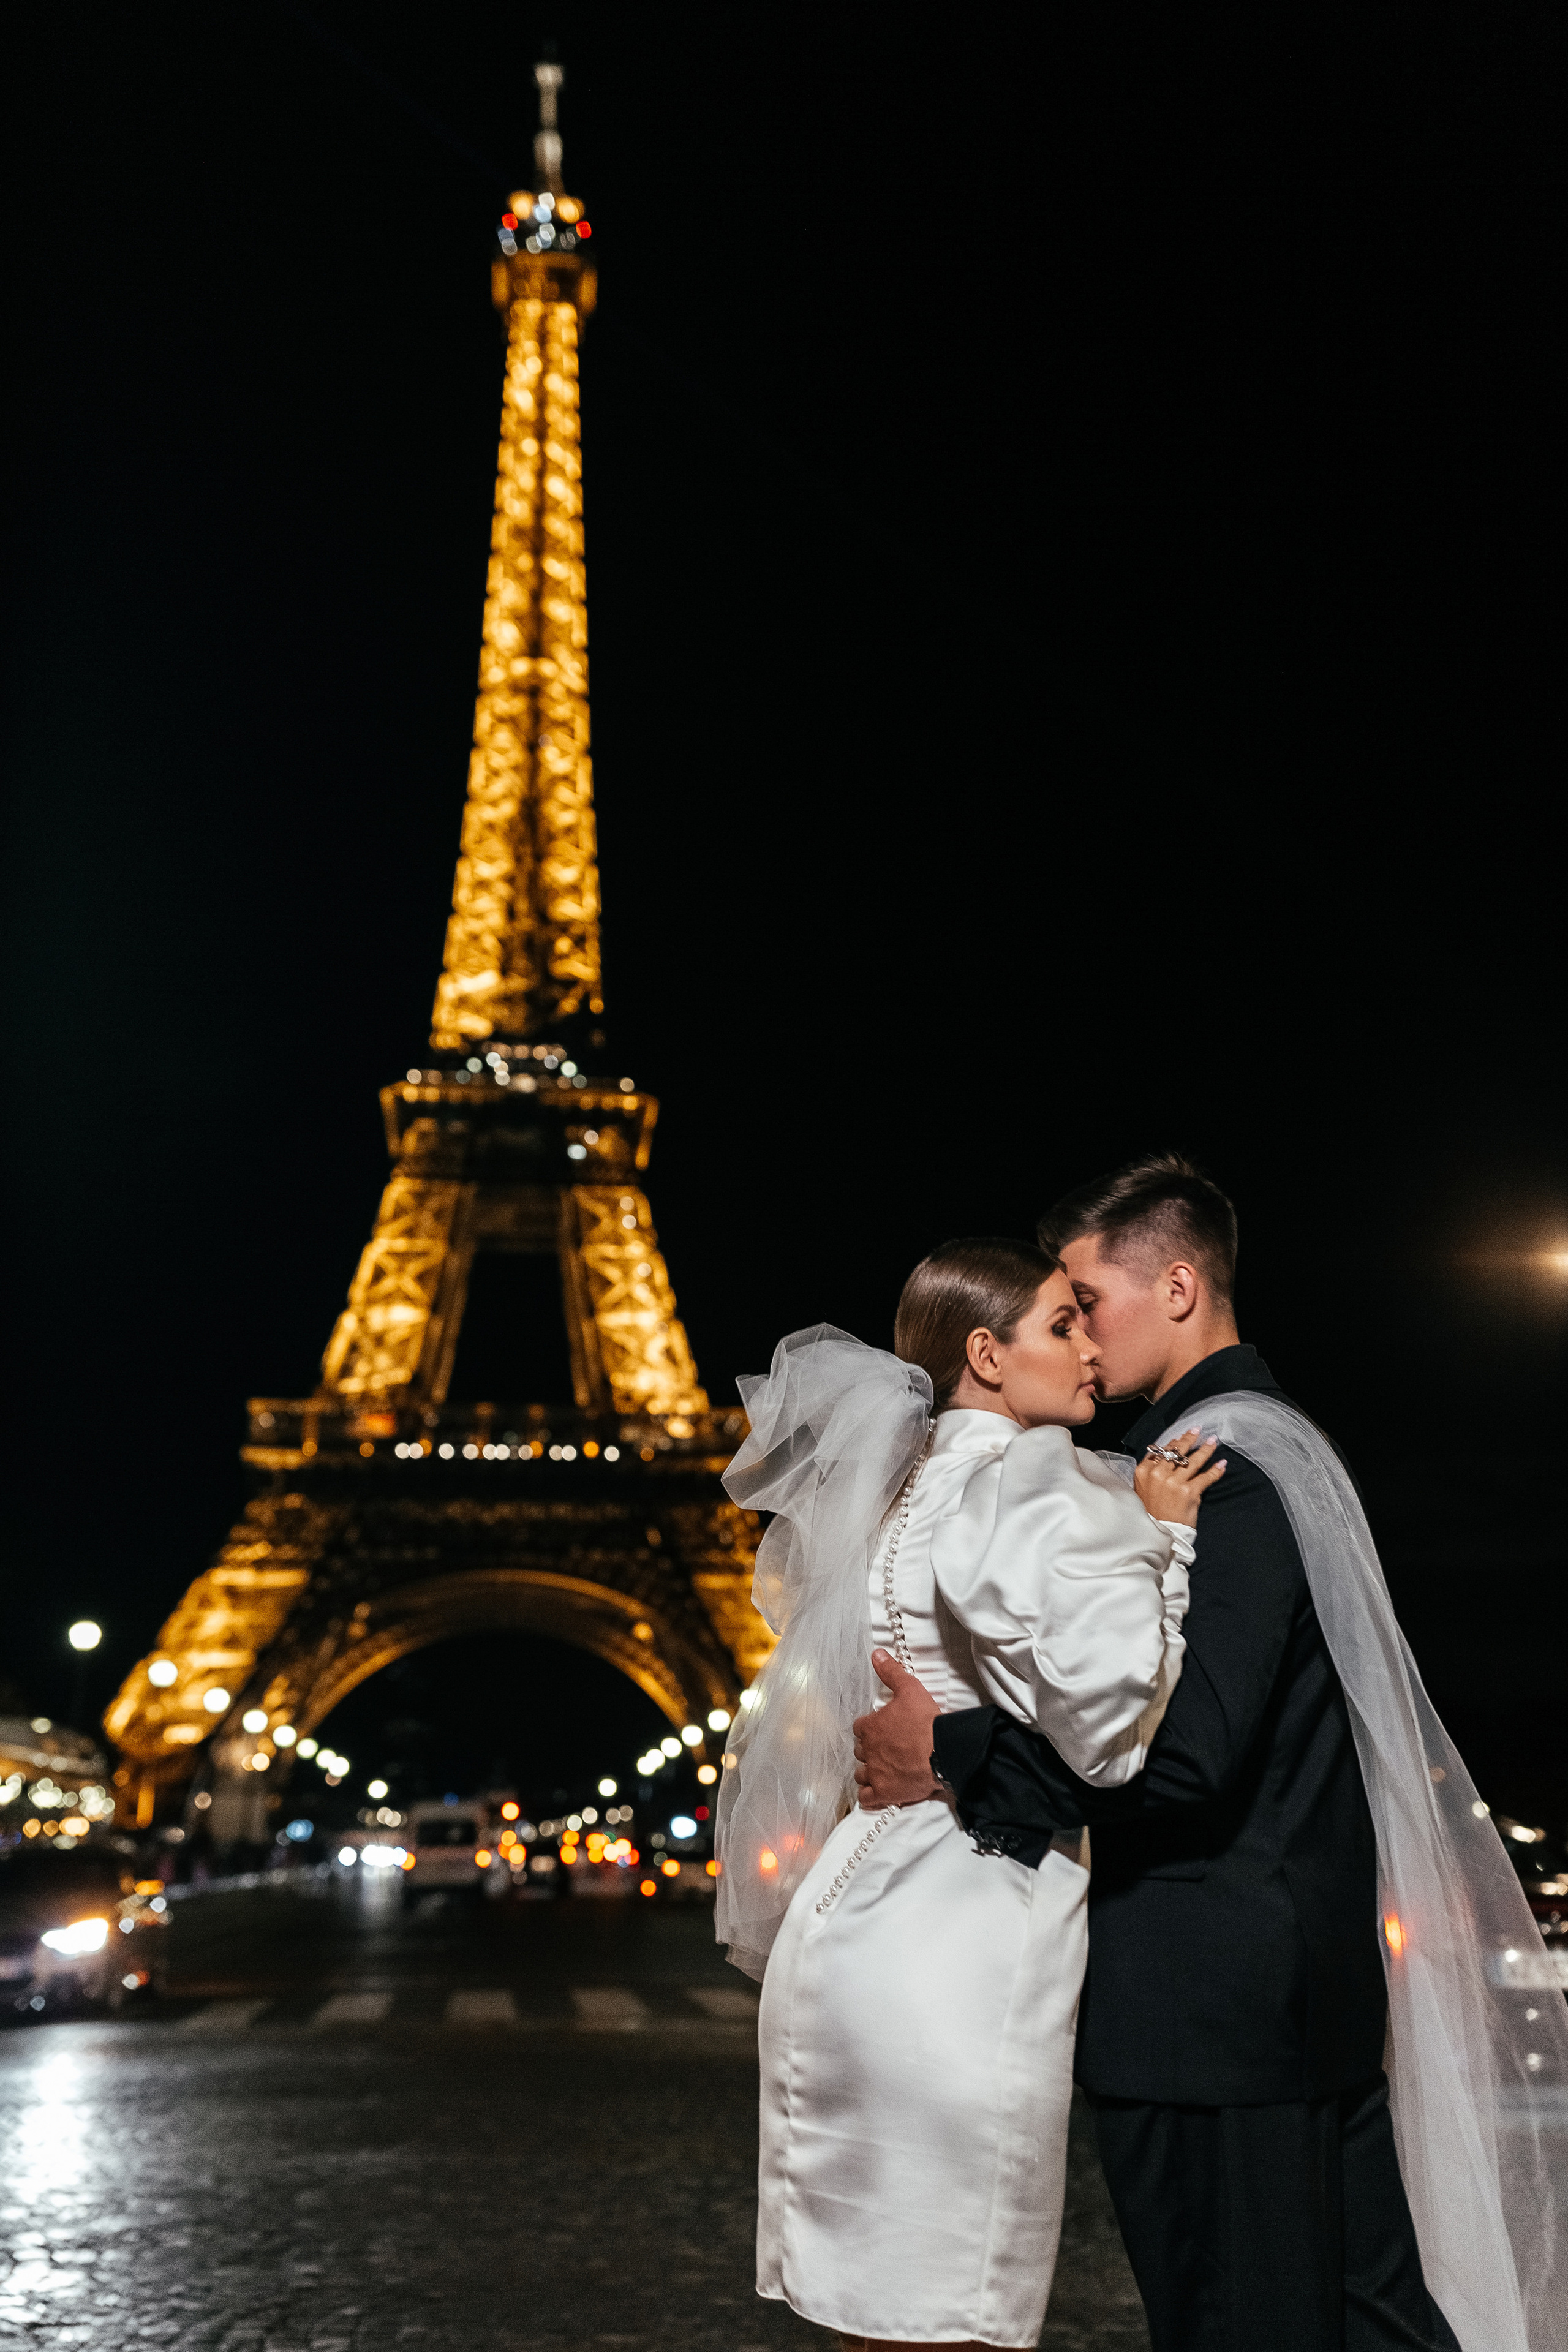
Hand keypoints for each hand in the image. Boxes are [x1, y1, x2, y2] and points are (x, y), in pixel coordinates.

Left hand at [851, 1651, 941, 1808]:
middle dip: (869, 1750)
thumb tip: (877, 1654)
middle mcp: (868, 1751)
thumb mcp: (909, 1689)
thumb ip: (891, 1672)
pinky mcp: (884, 1793)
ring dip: (868, 1771)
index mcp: (871, 1727)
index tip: (881, 1730)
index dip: (869, 1728)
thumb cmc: (926, 1721)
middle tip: (886, 1749)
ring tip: (882, 1769)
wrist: (943, 1752)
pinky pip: (866, 1798)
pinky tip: (877, 1791)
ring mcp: (875, 1773)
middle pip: (859, 1751)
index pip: (859, 1728)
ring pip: (861, 1773)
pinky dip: (869, 1795)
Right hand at [1134, 1427, 1227, 1528]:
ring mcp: (1174, 1482)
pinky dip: (1216, 1470)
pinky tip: (1222, 1463)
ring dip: (1206, 1449)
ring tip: (1213, 1441)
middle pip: (1177, 1451)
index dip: (1173, 1442)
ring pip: (1193, 1460)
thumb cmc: (1151, 1513)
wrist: (1160, 1534)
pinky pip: (1205, 1477)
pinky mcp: (1189, 1492)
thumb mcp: (1143, 1489)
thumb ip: (1152, 1472)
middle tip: (1198, 1430)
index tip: (1182, 1436)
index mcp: (1144, 1472)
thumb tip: (1168, 1454)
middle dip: (1189, 1439)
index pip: (1161, 1450)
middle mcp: (1158, 1474)